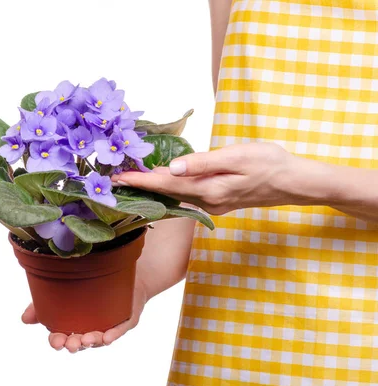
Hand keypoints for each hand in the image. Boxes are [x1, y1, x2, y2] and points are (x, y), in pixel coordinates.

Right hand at [21, 277, 147, 352]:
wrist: (116, 272)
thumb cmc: (85, 287)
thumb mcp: (61, 292)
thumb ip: (41, 305)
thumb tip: (24, 319)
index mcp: (73, 324)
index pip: (63, 338)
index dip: (58, 342)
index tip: (56, 342)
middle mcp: (90, 328)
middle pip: (81, 342)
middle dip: (75, 345)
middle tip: (70, 344)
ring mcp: (108, 325)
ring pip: (100, 339)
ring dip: (93, 341)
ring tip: (88, 339)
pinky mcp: (125, 319)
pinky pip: (120, 330)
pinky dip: (113, 334)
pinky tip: (107, 337)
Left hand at [112, 143, 298, 214]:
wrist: (294, 182)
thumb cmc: (270, 163)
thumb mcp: (238, 156)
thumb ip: (204, 162)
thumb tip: (173, 168)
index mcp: (210, 189)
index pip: (166, 185)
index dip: (140, 181)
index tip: (117, 179)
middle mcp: (207, 201)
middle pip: (166, 193)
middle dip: (141, 186)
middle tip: (115, 177)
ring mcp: (212, 204)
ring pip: (175, 195)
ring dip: (153, 187)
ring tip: (131, 178)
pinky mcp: (217, 201)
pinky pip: (186, 196)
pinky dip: (170, 188)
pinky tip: (162, 181)